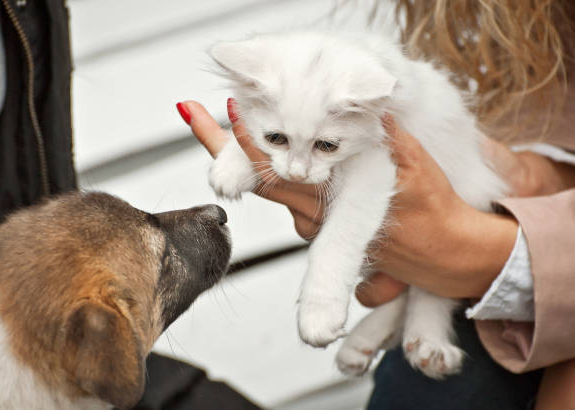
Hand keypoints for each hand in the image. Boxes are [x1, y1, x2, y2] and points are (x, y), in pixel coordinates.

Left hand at [176, 99, 564, 302]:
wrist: (448, 258)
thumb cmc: (436, 217)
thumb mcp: (419, 169)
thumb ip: (393, 138)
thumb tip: (374, 105)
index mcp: (331, 202)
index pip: (276, 172)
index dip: (248, 144)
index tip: (226, 112)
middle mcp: (313, 217)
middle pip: (258, 178)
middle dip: (223, 145)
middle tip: (191, 110)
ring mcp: (314, 225)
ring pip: (275, 189)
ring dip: (255, 158)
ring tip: (237, 119)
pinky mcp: (321, 229)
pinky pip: (293, 199)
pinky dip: (281, 175)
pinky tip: (282, 151)